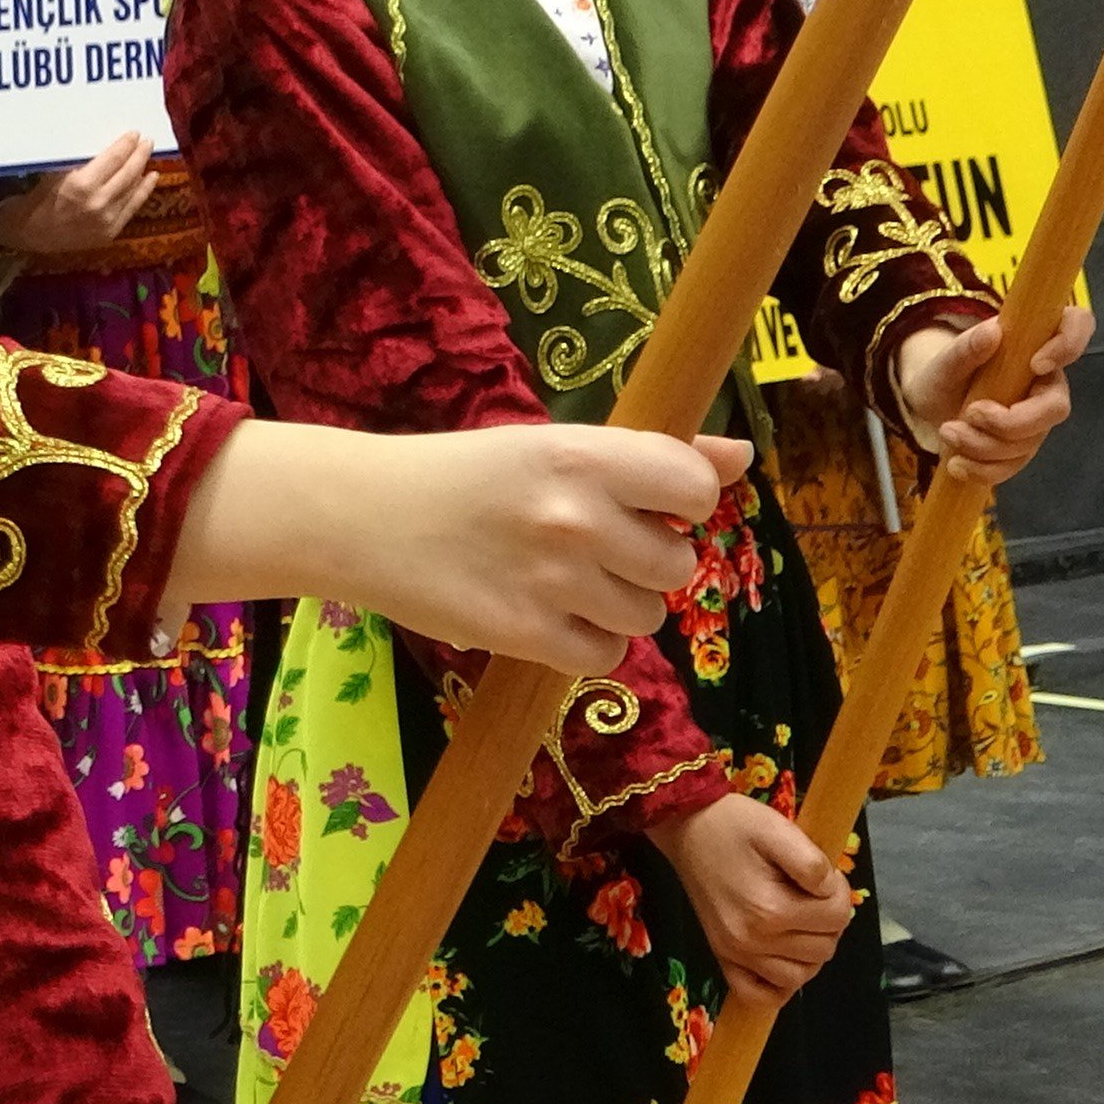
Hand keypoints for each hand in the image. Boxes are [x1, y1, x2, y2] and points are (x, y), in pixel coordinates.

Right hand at [0, 132, 155, 258]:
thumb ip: (83, 162)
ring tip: (149, 156)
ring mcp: (107, 220)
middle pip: (128, 173)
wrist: (32, 233)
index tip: (134, 133)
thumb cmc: (40, 197)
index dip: (126, 144)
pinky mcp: (110, 232)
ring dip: (143, 170)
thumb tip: (108, 145)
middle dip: (139, 154)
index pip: (114, 158)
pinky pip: (132, 208)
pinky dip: (143, 191)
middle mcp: (98, 202)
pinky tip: (150, 178)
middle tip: (147, 141)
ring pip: (134, 190)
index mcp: (82, 184)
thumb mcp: (57, 172)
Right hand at [170, 419, 750, 674]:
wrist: (359, 516)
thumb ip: (651, 456)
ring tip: (556, 582)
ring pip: (646, 615)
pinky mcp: (529, 637)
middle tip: (583, 547)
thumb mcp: (552, 446)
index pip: (698, 490)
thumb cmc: (461, 474)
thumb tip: (744, 456)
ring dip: (614, 606)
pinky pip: (605, 656)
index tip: (640, 505)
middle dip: (642, 562)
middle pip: (677, 564)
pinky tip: (540, 614)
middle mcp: (579, 517)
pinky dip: (582, 644)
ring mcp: (555, 581)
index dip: (679, 504)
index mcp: (585, 456)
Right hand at [652, 793, 854, 1004]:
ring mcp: (736, 953)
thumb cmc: (733, 824)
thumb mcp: (777, 829)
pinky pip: (760, 994)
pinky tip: (782, 958)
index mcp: (771, 909)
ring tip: (797, 918)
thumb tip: (829, 893)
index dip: (838, 891)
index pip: (838, 916)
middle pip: (825, 947)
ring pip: (801, 974)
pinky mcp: (723, 955)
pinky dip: (778, 986)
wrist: (685, 826)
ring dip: (810, 949)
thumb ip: (812, 863)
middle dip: (827, 919)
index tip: (821, 874)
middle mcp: (753, 940)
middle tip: (808, 891)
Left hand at [892, 306, 1088, 489]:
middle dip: (1011, 422)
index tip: (1035, 364)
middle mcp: (1045, 382)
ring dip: (984, 445)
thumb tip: (993, 331)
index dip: (1069, 344)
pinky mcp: (1022, 446)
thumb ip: (965, 348)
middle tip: (969, 414)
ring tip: (947, 431)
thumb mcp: (943, 361)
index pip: (1077, 325)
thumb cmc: (945, 374)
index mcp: (1034, 344)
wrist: (930, 404)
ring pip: (1030, 441)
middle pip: (1056, 408)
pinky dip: (983, 469)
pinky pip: (1014, 465)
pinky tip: (956, 464)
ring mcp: (1037, 417)